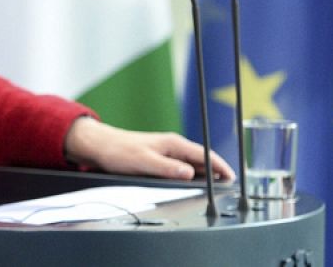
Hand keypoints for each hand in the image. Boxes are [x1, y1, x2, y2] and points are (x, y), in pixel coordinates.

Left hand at [63, 117, 234, 181]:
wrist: (100, 146)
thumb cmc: (119, 151)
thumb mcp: (144, 162)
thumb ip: (167, 168)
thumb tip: (188, 173)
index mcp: (173, 144)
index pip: (205, 154)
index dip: (220, 166)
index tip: (232, 177)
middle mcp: (172, 146)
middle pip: (202, 160)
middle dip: (216, 172)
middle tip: (228, 187)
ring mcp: (167, 152)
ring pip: (192, 164)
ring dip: (204, 174)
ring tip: (214, 188)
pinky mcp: (160, 158)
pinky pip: (181, 168)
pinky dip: (190, 176)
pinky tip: (191, 184)